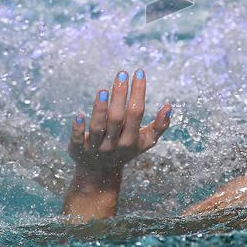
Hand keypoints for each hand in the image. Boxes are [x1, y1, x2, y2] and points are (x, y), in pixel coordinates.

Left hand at [68, 70, 171, 185]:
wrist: (100, 173)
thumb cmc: (125, 150)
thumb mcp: (145, 142)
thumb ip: (159, 126)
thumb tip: (169, 106)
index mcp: (131, 140)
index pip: (136, 113)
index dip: (138, 92)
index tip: (139, 72)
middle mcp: (114, 144)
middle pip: (117, 118)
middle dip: (120, 95)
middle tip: (122, 74)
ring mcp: (96, 147)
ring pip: (98, 127)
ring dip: (100, 109)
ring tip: (102, 90)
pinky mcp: (78, 149)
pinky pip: (78, 138)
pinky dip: (78, 128)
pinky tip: (79, 114)